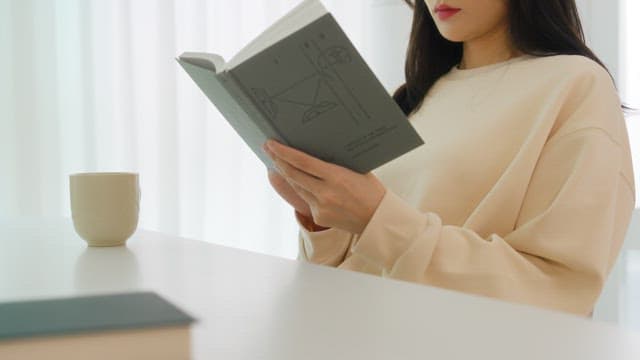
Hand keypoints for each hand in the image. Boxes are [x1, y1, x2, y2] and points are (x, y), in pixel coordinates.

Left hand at [263, 140, 386, 233]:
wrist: (378, 220)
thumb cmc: (371, 191)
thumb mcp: (356, 170)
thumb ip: (335, 163)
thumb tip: (315, 150)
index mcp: (336, 177)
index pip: (302, 162)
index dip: (284, 153)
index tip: (271, 144)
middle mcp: (325, 193)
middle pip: (293, 174)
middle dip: (278, 160)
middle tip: (268, 149)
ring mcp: (320, 207)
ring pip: (297, 186)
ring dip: (287, 174)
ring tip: (279, 161)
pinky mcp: (319, 217)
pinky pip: (306, 199)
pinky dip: (304, 189)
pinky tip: (301, 181)